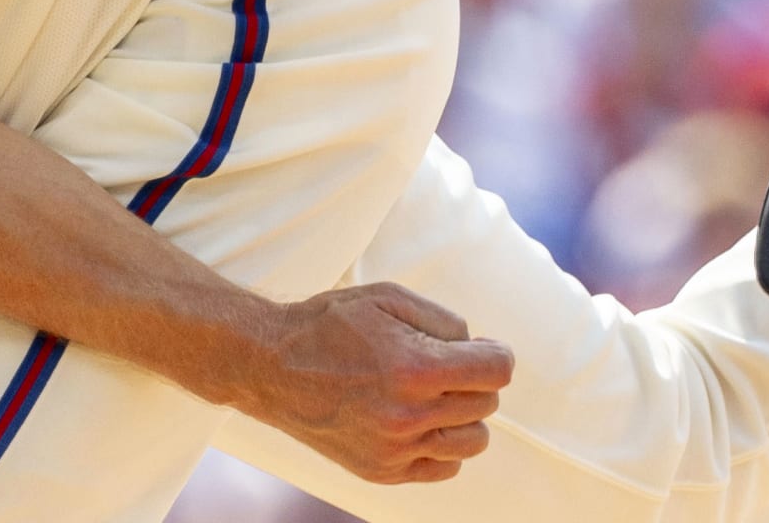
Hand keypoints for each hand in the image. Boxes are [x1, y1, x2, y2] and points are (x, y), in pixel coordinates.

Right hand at [230, 282, 514, 484]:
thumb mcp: (388, 298)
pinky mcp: (382, 471)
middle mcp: (408, 415)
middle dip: (473, 379)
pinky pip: (444, 467)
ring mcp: (395, 449)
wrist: (271, 366)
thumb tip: (478, 348)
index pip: (497, 371)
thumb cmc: (329, 325)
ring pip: (472, 441)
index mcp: (415, 368)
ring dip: (464, 416)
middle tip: (442, 365)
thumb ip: (445, 321)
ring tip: (434, 397)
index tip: (484, 350)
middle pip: (486, 403)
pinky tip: (419, 422)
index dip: (497, 354)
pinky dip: (442, 445)